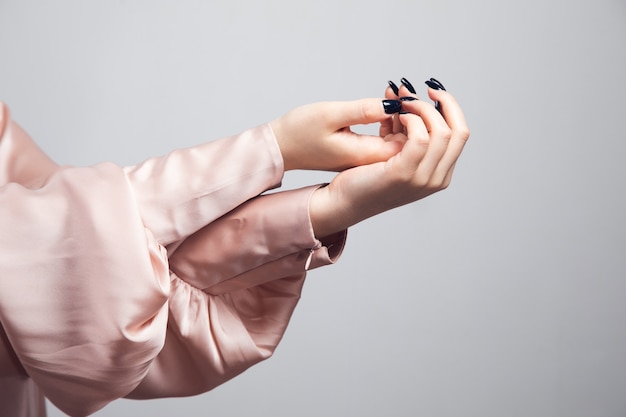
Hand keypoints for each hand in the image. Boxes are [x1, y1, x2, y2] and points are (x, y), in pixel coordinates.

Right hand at [270, 99, 404, 170]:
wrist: (279, 148)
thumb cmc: (298, 132)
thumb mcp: (331, 115)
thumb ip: (364, 110)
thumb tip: (394, 105)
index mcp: (366, 154)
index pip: (411, 142)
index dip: (415, 117)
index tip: (405, 94)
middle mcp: (370, 160)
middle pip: (409, 142)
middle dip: (412, 113)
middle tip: (401, 89)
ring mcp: (366, 158)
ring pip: (398, 138)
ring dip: (401, 113)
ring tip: (393, 90)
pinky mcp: (361, 152)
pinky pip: (385, 136)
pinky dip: (389, 118)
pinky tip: (384, 102)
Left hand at [309, 79, 469, 236]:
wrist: (344, 200)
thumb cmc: (366, 175)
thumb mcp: (394, 150)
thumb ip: (408, 132)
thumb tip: (410, 98)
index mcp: (439, 173)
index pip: (460, 134)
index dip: (449, 107)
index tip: (431, 90)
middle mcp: (437, 179)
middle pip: (459, 132)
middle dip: (442, 104)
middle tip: (415, 93)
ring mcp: (422, 179)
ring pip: (442, 132)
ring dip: (422, 109)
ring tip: (401, 104)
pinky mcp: (403, 174)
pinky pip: (420, 138)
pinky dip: (412, 120)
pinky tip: (396, 116)